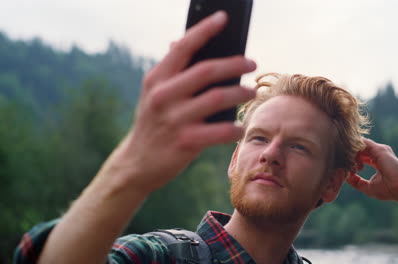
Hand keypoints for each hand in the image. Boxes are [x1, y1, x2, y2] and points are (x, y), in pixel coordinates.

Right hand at [104, 11, 256, 192]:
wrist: (137, 162)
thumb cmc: (154, 123)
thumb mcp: (155, 94)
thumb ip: (171, 71)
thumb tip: (182, 41)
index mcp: (157, 79)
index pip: (184, 47)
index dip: (205, 30)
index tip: (223, 18)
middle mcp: (163, 95)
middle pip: (207, 71)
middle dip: (235, 64)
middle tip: (252, 63)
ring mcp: (174, 119)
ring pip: (217, 98)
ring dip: (240, 94)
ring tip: (251, 93)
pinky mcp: (186, 142)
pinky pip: (220, 131)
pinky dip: (234, 128)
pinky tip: (240, 127)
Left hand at [346, 138, 397, 202]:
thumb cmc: (388, 190)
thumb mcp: (368, 187)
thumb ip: (357, 182)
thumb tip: (345, 178)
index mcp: (376, 161)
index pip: (360, 156)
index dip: (350, 161)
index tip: (343, 169)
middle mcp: (378, 153)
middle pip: (358, 149)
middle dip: (348, 155)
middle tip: (341, 164)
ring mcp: (379, 150)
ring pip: (359, 145)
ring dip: (350, 152)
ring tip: (344, 161)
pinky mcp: (379, 149)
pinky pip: (363, 143)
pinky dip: (354, 148)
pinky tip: (347, 155)